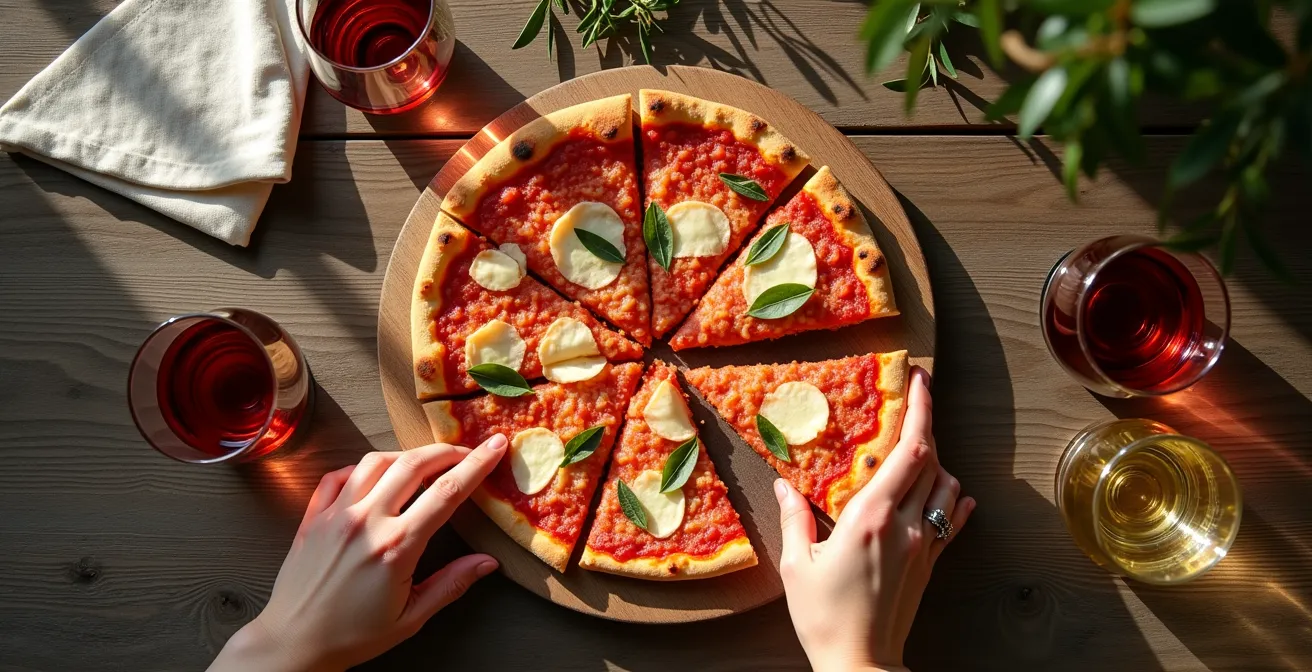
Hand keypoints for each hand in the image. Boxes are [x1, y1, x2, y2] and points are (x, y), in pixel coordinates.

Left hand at [209, 435, 507, 671]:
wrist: (294, 642)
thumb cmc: (352, 635)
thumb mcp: (411, 618)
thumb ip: (451, 584)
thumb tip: (488, 563)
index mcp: (396, 547)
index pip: (447, 492)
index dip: (476, 464)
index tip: (495, 446)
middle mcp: (366, 522)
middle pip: (414, 464)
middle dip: (447, 450)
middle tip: (466, 450)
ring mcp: (337, 515)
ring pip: (376, 461)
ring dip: (406, 455)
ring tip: (424, 462)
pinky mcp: (314, 517)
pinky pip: (338, 475)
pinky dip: (361, 468)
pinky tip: (374, 476)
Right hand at [775, 367, 974, 671]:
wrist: (860, 665)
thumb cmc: (823, 618)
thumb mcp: (797, 566)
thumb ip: (795, 520)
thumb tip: (783, 486)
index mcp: (871, 517)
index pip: (909, 451)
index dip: (919, 410)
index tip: (918, 381)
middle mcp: (906, 525)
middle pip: (932, 460)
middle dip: (928, 422)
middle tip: (918, 396)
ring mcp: (924, 546)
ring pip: (947, 486)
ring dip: (937, 462)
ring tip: (917, 449)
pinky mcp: (931, 565)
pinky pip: (952, 521)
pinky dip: (952, 500)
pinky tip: (947, 494)